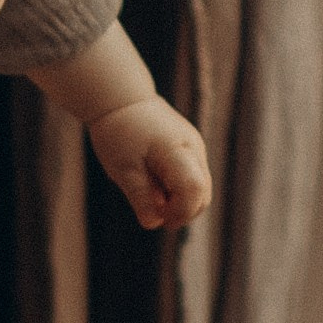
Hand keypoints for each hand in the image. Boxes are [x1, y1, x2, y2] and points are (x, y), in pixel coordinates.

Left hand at [89, 93, 212, 230]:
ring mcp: (196, 148)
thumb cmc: (119, 132)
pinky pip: (193, 178)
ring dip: (180, 202)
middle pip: (203, 195)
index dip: (180, 213)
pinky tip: (155, 183)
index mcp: (177, 151)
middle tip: (152, 211)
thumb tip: (154, 223)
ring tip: (150, 195)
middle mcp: (194, 149)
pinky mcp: (191, 149)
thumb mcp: (123, 169)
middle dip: (182, 212)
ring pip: (201, 189)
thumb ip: (140, 196)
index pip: (194, 191)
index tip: (159, 218)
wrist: (122, 99)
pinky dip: (178, 190)